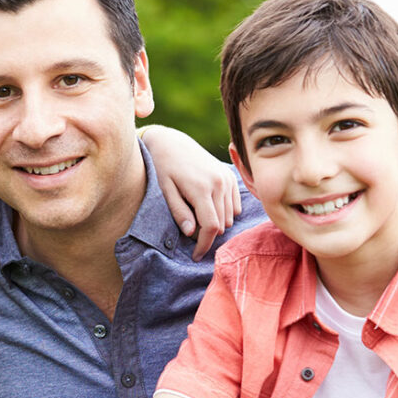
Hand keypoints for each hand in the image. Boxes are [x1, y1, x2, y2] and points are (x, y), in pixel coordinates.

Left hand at [141, 125, 241, 260]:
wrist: (171, 142)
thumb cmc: (163, 167)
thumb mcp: (165, 190)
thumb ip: (179, 212)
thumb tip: (191, 233)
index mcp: (202, 188)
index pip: (211, 227)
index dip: (204, 245)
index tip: (196, 256)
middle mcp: (219, 183)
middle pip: (222, 224)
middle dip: (207, 234)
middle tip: (189, 232)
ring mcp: (227, 179)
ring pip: (230, 217)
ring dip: (216, 223)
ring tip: (196, 216)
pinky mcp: (230, 176)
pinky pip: (235, 206)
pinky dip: (224, 212)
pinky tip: (208, 207)